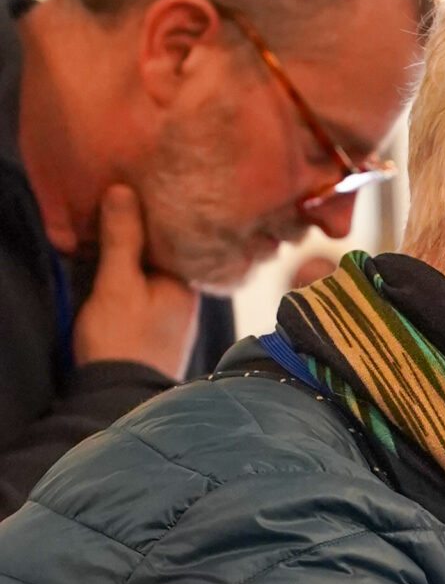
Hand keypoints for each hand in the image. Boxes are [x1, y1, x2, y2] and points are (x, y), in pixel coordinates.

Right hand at [72, 185, 198, 380]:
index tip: (140, 186)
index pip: (183, 234)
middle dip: (148, 229)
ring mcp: (175, 309)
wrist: (120, 397)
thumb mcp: (118, 284)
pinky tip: (114, 261)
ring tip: (113, 223)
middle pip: (170, 250)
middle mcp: (190, 294)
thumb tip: (124, 191)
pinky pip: (147, 284)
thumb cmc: (124, 342)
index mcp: (191, 281)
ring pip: (157, 267)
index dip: (161, 210)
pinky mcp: (156, 322)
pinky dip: (133, 270)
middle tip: (121, 199)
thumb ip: (122, 239)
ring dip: (137, 250)